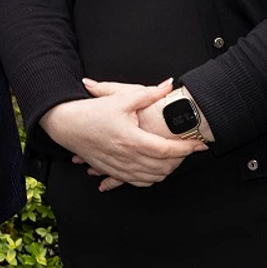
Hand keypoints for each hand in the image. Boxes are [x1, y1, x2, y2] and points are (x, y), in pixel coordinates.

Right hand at [39, 79, 203, 191]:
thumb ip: (147, 94)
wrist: (67, 125)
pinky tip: (157, 170)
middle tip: (190, 149)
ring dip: (168, 170)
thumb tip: (168, 85)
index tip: (199, 144)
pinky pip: (137, 182)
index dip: (186, 148)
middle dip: (180, 160)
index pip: (166, 149)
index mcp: (132, 139)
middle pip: (163, 167)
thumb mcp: (121, 99)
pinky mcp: (113, 171)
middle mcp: (127, 157)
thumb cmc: (93, 112)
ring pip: (152, 178)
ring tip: (177, 158)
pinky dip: (151, 178)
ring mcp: (119, 167)